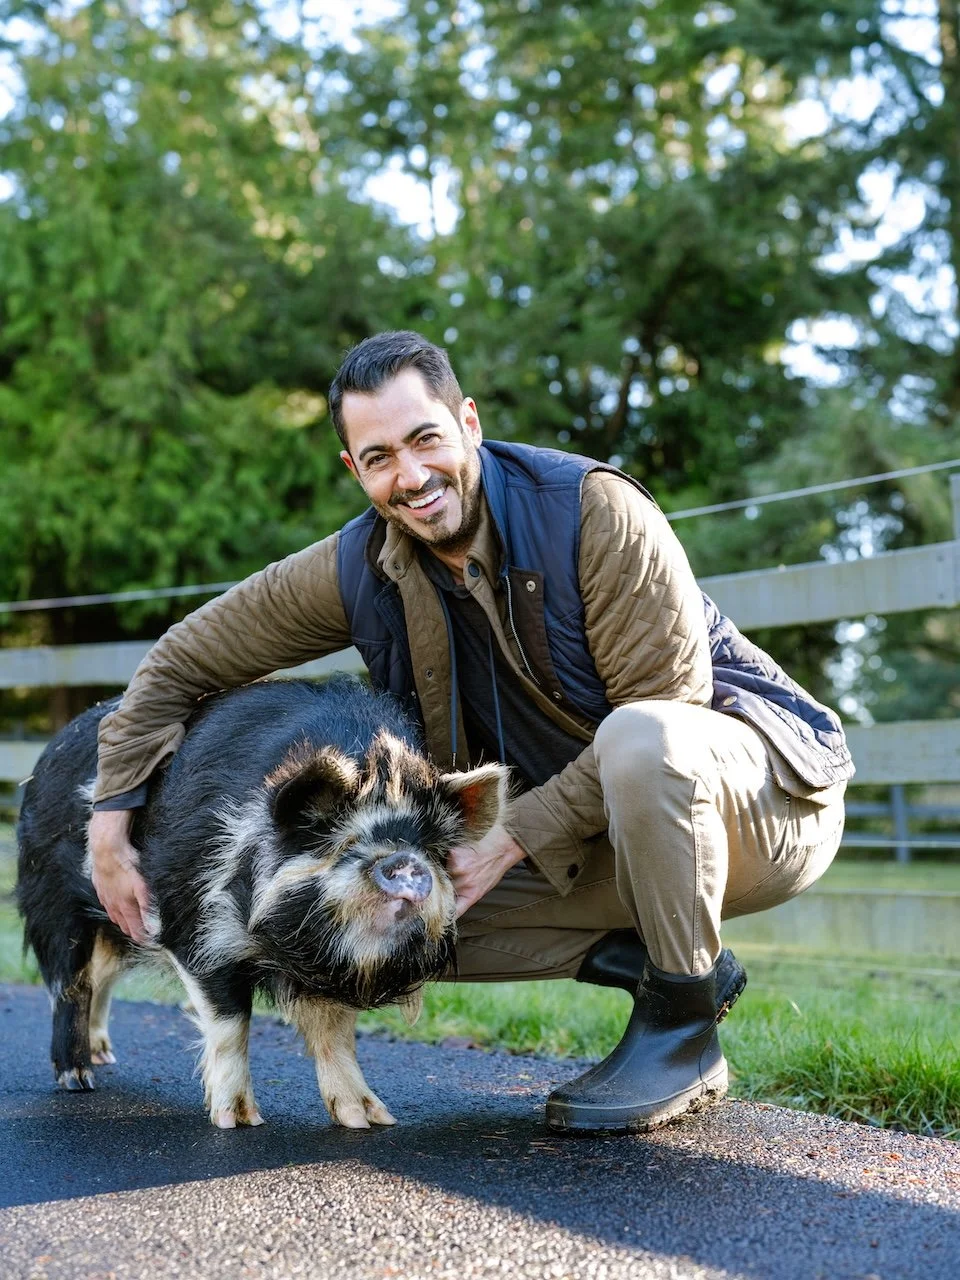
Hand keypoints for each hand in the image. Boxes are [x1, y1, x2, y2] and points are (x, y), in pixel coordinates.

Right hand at [88, 809, 154, 943]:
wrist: (106, 849)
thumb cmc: (127, 864)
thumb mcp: (142, 886)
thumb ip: (147, 908)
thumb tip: (153, 929)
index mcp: (125, 906)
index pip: (135, 929)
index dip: (144, 938)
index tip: (151, 943)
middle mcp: (113, 905)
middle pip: (124, 925)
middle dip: (134, 932)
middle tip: (142, 936)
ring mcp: (105, 896)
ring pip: (114, 915)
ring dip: (123, 922)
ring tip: (131, 925)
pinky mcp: (100, 887)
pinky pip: (107, 904)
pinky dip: (114, 910)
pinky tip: (116, 906)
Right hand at [447, 822, 525, 917]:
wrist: (499, 850)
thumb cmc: (492, 870)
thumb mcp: (482, 889)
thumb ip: (466, 896)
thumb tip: (452, 902)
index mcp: (471, 896)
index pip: (453, 912)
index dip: (444, 915)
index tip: (439, 916)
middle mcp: (463, 884)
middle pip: (443, 890)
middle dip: (445, 886)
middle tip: (457, 878)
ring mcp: (457, 869)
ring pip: (442, 873)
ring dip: (449, 870)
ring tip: (464, 865)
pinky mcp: (453, 855)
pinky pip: (445, 859)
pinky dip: (450, 858)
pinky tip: (462, 856)